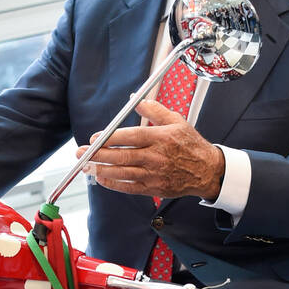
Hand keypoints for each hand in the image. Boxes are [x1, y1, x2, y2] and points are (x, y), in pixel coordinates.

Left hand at [76, 101, 224, 200]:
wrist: (206, 171)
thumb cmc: (191, 145)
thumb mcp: (176, 120)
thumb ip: (154, 109)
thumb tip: (135, 100)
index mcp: (160, 138)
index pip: (131, 137)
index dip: (110, 138)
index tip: (95, 137)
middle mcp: (156, 157)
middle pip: (122, 157)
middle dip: (98, 155)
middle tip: (82, 153)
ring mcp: (154, 174)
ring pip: (123, 173)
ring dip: (101, 170)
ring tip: (86, 166)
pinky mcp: (153, 188)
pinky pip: (129, 187)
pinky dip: (114, 184)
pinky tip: (102, 179)